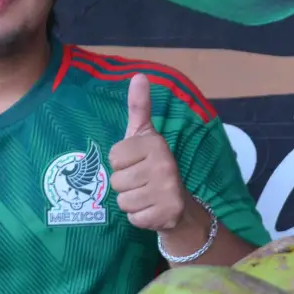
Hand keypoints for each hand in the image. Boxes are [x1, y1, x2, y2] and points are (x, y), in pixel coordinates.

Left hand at [108, 74, 190, 231]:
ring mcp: (167, 191)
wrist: (180, 205)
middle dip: (125, 185)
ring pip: (123, 201)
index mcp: (155, 143)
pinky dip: (138, 218)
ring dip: (131, 202)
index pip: (114, 156)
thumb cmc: (153, 166)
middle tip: (143, 183)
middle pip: (116, 181)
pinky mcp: (166, 214)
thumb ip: (139, 107)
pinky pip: (133, 218)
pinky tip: (151, 210)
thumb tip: (138, 75)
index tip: (137, 163)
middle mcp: (164, 164)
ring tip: (146, 196)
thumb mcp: (144, 136)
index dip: (121, 163)